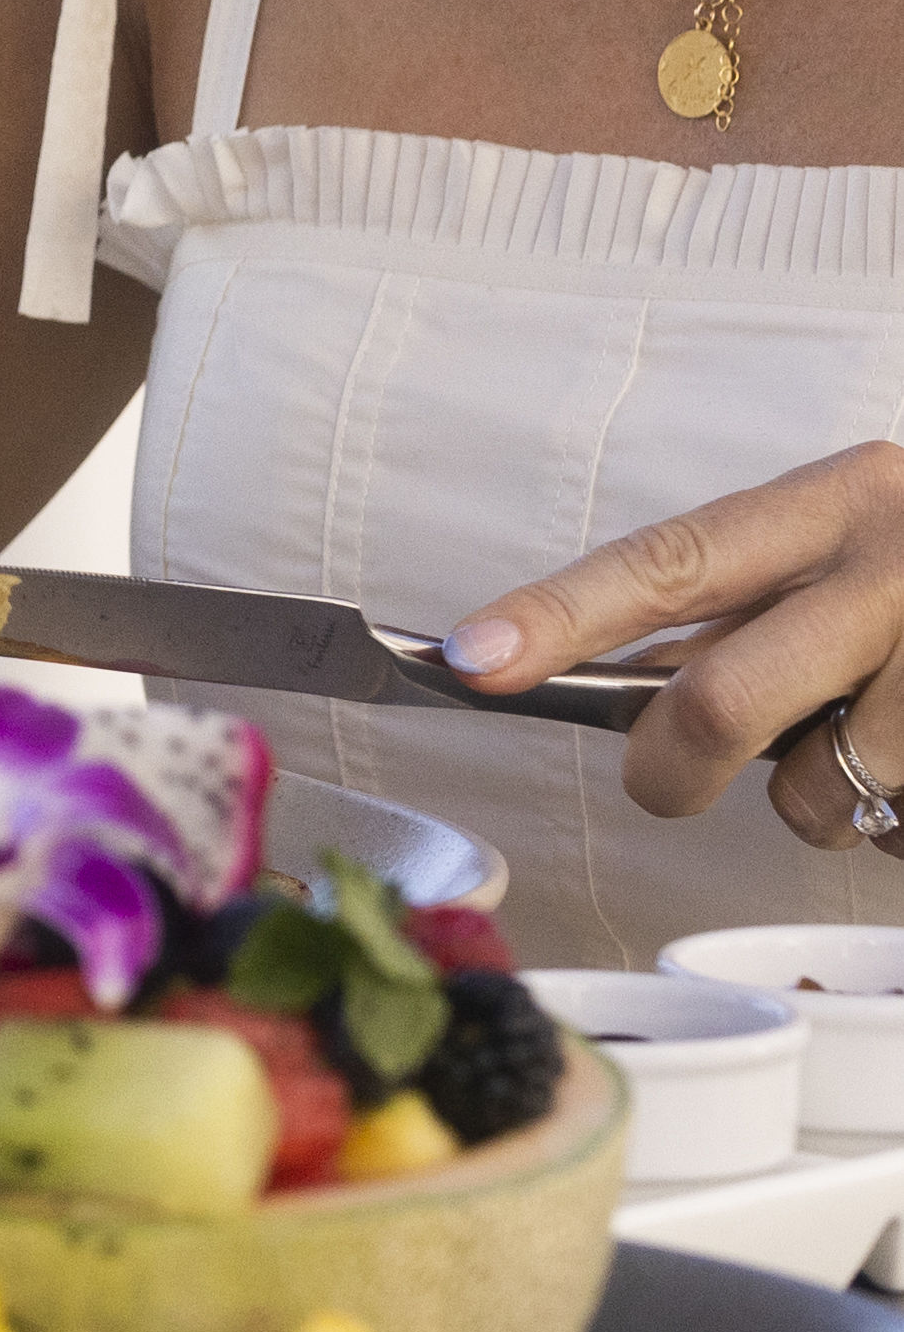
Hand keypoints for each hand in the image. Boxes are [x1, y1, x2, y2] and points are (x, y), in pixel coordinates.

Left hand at [443, 447, 903, 850]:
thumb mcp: (848, 553)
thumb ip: (743, 613)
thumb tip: (593, 680)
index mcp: (840, 502)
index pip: (667, 560)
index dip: (558, 615)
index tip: (471, 658)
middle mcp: (902, 566)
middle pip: (723, 697)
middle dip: (666, 769)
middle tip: (662, 784)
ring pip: (823, 793)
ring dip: (824, 804)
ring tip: (875, 748)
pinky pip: (902, 830)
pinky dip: (899, 824)